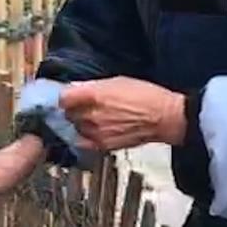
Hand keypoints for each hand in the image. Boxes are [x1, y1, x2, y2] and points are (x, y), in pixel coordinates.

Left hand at [58, 78, 187, 151]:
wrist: (164, 118)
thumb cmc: (147, 97)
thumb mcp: (117, 81)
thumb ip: (92, 86)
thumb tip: (75, 88)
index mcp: (93, 95)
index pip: (62, 98)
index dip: (67, 97)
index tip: (70, 97)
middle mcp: (91, 115)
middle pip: (68, 114)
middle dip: (74, 110)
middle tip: (86, 107)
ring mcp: (95, 132)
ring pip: (75, 128)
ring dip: (81, 124)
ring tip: (97, 119)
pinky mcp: (102, 146)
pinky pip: (84, 142)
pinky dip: (86, 137)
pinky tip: (96, 131)